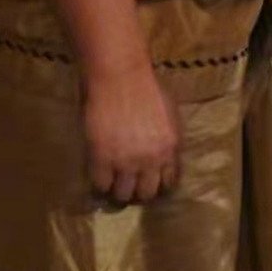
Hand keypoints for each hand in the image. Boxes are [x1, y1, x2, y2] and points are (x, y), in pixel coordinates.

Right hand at [82, 63, 179, 204]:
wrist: (121, 76)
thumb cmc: (147, 87)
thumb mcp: (169, 116)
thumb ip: (168, 138)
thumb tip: (165, 156)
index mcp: (171, 148)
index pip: (170, 182)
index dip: (160, 184)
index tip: (151, 182)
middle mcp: (152, 159)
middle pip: (147, 193)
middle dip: (139, 191)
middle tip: (130, 185)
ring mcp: (126, 162)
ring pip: (123, 194)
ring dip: (119, 191)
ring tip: (114, 184)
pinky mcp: (102, 159)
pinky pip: (101, 185)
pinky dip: (100, 184)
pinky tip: (100, 177)